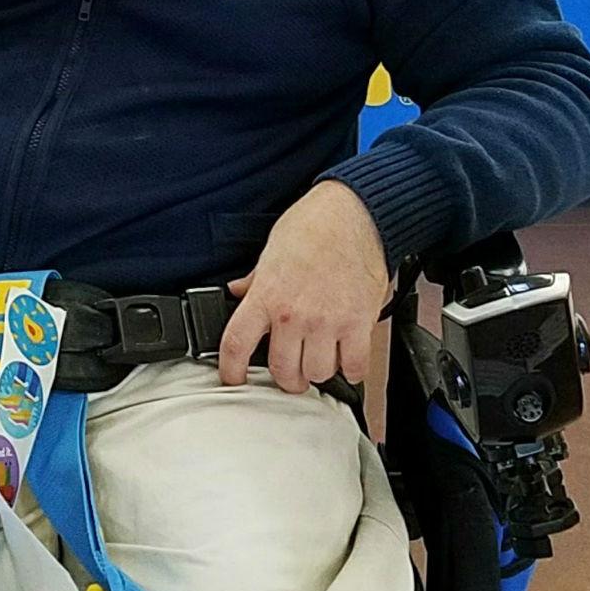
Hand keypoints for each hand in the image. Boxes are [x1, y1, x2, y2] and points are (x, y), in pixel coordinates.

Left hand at [219, 181, 390, 394]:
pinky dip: (350, 369)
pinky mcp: (358, 324)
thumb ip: (255, 280)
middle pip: (283, 371)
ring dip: (318, 371)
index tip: (234, 378)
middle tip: (292, 369)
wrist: (355, 212)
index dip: (231, 371)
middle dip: (286, 376)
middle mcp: (294, 314)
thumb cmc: (315, 224)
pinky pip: (353, 367)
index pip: (236, 345)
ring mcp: (327, 322)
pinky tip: (347, 358)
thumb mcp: (272, 250)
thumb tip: (238, 291)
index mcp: (267, 296)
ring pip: (317, 374)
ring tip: (321, 357)